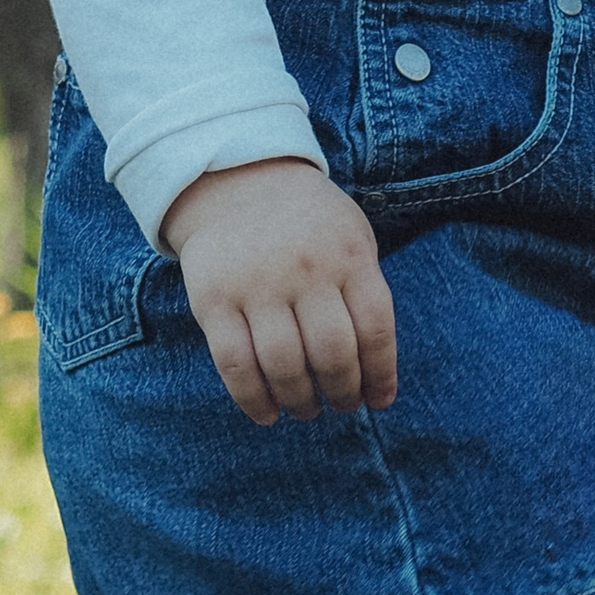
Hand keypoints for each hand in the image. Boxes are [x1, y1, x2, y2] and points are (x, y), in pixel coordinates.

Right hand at [160, 160, 397, 425]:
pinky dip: (252, 399)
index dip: (380, 374)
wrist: (237, 180)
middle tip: (341, 406)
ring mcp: (257, 284)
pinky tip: (267, 414)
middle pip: (332, 353)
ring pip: (285, 365)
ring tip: (307, 410)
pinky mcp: (214, 299)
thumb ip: (363, 292)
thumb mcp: (351, 237)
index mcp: (348, 255)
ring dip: (301, 401)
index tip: (379, 401)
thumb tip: (375, 372)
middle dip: (342, 393)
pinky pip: (235, 363)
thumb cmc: (308, 223)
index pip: (375, 328)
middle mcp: (306, 270)